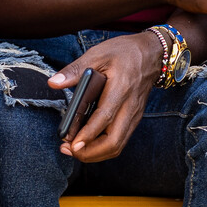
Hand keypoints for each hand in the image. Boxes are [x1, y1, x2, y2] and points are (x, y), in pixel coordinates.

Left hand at [47, 33, 162, 162]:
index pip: (105, 118)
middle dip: (90, 152)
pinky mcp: (134, 118)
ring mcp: (134, 115)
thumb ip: (75, 70)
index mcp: (121, 88)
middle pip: (114, 141)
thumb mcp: (98, 54)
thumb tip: (53, 82)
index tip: (72, 144)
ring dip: (96, 154)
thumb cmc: (125, 52)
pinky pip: (120, 140)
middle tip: (69, 150)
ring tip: (75, 150)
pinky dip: (103, 148)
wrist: (152, 54)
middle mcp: (130, 106)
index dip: (88, 134)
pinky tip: (88, 144)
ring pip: (118, 146)